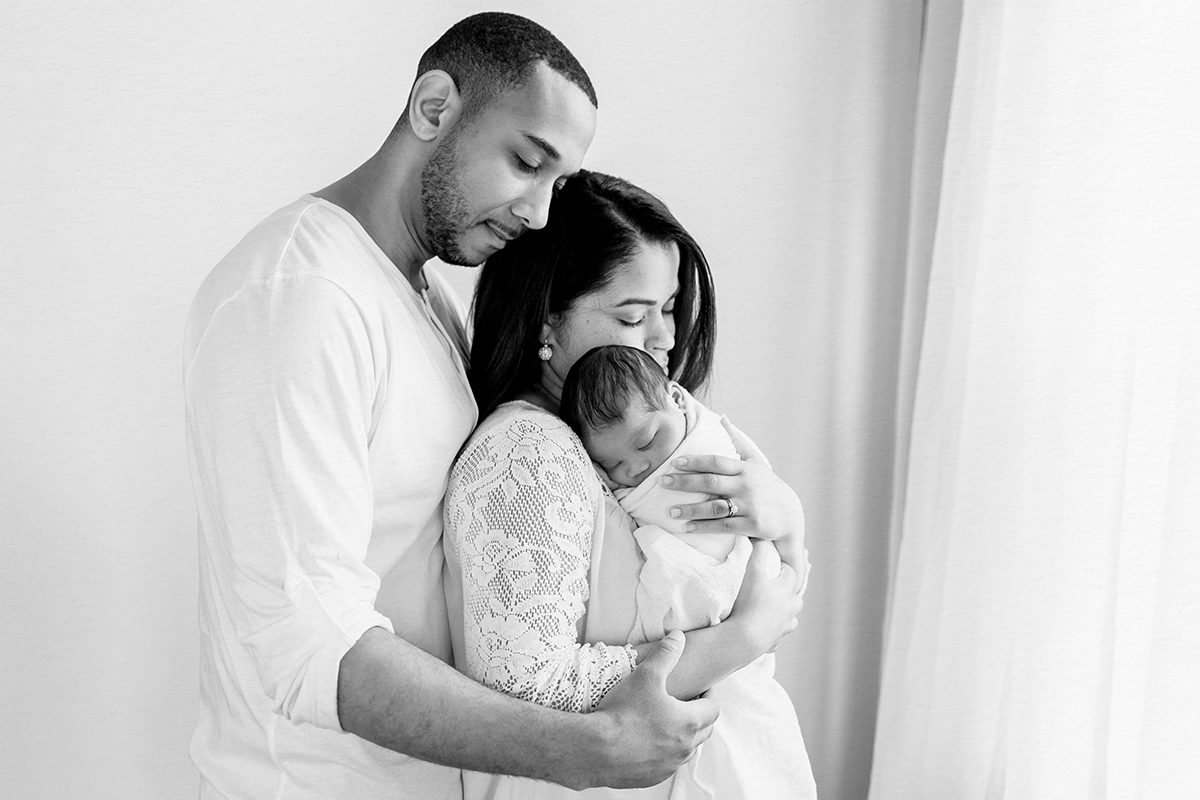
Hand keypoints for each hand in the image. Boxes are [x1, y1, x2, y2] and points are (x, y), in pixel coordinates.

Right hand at [589, 631, 719, 787]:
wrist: (596, 750)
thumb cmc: (623, 712)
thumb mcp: (646, 676)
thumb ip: (666, 653)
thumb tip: (678, 637)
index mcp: (689, 722)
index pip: (713, 708)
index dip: (709, 695)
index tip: (701, 689)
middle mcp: (684, 747)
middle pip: (705, 730)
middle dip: (699, 715)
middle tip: (686, 703)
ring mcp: (669, 766)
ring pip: (687, 749)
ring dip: (684, 735)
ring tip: (667, 720)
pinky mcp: (653, 777)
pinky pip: (668, 764)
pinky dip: (666, 752)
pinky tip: (649, 740)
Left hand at [661, 450, 804, 541]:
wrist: (790, 514)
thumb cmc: (767, 485)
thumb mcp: (755, 461)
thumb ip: (737, 441)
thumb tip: (721, 417)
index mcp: (745, 468)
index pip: (717, 462)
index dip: (695, 461)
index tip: (675, 462)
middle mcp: (747, 485)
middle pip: (711, 482)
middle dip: (684, 482)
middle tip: (662, 482)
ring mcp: (750, 505)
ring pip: (715, 507)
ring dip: (691, 509)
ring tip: (671, 511)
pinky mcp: (753, 525)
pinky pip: (724, 526)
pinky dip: (704, 527)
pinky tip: (688, 527)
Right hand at [727, 541, 803, 654]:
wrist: (744, 638)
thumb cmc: (749, 604)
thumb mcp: (752, 573)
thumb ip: (757, 553)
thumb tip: (760, 535)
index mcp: (786, 592)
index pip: (790, 575)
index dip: (783, 569)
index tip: (777, 566)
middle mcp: (789, 610)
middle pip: (795, 600)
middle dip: (788, 594)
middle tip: (774, 590)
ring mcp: (783, 628)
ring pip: (790, 620)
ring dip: (783, 615)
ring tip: (771, 612)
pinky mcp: (773, 643)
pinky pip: (776, 637)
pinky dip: (771, 634)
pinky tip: (762, 632)